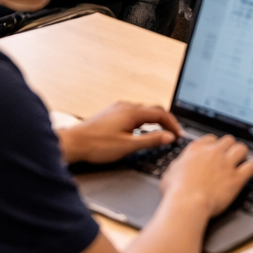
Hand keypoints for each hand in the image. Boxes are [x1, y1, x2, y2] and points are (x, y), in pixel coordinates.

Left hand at [58, 102, 180, 164]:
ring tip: (160, 133)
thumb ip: (151, 140)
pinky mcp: (111, 113)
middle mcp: (126, 106)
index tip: (178, 134)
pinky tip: (141, 131)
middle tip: (173, 134)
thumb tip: (169, 137)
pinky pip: (133, 113)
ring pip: (143, 111)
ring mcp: (117, 108)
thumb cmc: (97, 146)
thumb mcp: (128, 146)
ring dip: (154, 121)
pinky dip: (143, 121)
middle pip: (153, 110)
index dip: (173, 124)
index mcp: (132, 112)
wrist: (74, 143)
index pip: (161, 113)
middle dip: (166, 121)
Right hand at [163, 132, 252, 217]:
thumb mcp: (170, 172)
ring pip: (242, 148)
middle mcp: (213, 153)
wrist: (187, 203)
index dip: (215, 145)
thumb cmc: (176, 191)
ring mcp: (226, 164)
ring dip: (242, 154)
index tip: (216, 151)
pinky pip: (251, 166)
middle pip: (229, 140)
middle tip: (230, 155)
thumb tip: (180, 165)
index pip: (211, 138)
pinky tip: (252, 171)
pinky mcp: (236, 178)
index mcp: (196, 149)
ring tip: (242, 160)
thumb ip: (179, 164)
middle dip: (230, 147)